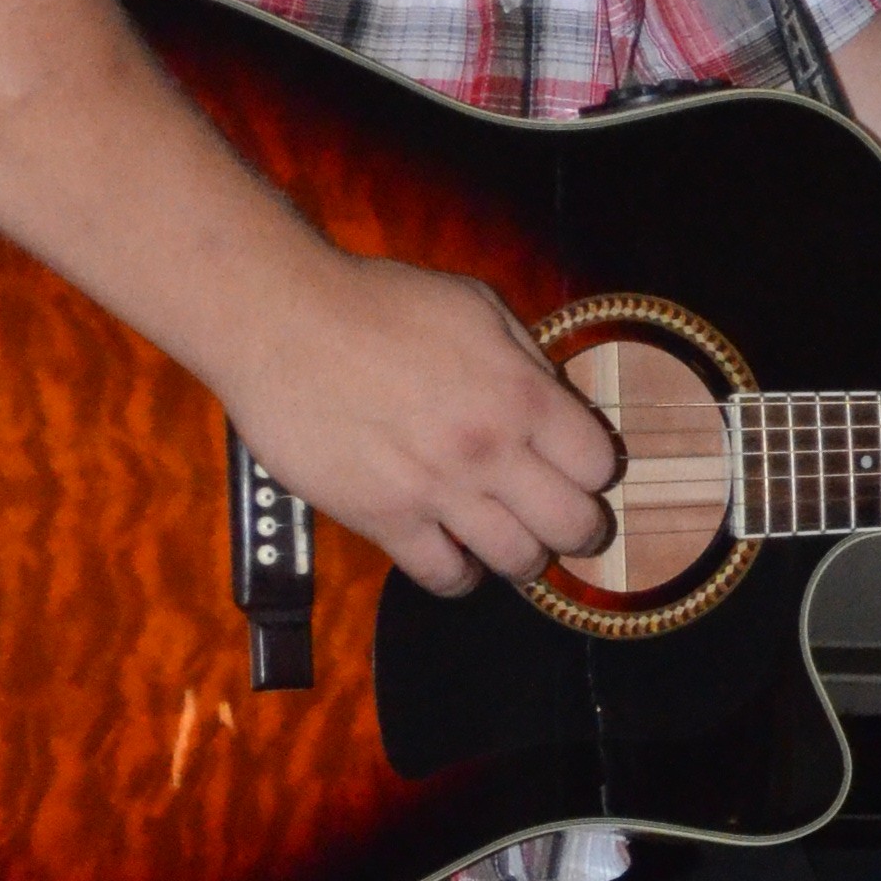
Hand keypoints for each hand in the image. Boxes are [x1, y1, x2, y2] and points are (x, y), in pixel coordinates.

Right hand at [223, 255, 618, 597]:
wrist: (282, 322)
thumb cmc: (376, 303)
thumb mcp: (475, 305)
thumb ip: (525, 358)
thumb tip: (556, 400)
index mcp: (520, 393)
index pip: (598, 465)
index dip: (593, 469)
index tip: (575, 468)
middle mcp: (489, 449)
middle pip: (574, 527)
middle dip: (576, 528)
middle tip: (561, 521)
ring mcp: (437, 490)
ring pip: (518, 562)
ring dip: (521, 556)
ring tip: (507, 539)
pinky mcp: (383, 518)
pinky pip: (445, 577)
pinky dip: (460, 574)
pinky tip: (455, 555)